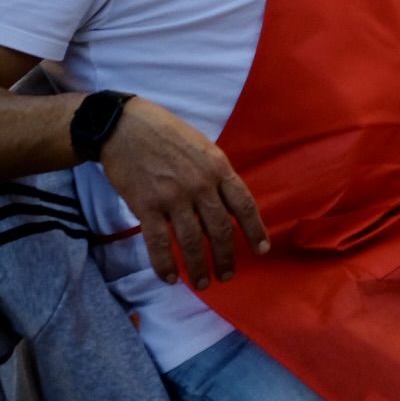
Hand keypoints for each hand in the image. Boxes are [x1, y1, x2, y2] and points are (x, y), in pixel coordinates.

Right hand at [98, 98, 267, 288]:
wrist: (125, 128)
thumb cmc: (168, 135)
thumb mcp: (204, 148)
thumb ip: (217, 175)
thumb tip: (226, 202)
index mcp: (219, 168)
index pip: (243, 205)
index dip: (254, 230)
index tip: (262, 250)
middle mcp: (201, 186)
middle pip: (219, 229)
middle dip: (225, 256)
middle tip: (227, 275)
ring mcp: (173, 197)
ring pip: (191, 240)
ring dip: (198, 267)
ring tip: (202, 284)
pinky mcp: (146, 206)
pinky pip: (158, 242)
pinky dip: (165, 263)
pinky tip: (169, 278)